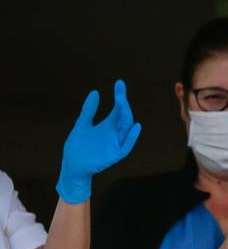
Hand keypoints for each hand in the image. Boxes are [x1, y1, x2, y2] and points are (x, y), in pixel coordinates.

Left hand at [57, 79, 142, 203]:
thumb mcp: (82, 124)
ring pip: (126, 129)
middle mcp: (114, 133)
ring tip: (122, 103)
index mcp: (108, 125)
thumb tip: (95, 92)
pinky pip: (127, 146)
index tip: (119, 83)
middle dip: (123, 105)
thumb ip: (89, 109)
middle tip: (120, 94)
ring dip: (127, 116)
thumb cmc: (78, 146)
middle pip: (124, 117)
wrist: (72, 165)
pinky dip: (132, 137)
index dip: (119, 96)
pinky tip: (135, 126)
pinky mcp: (115, 154)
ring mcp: (115, 143)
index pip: (118, 108)